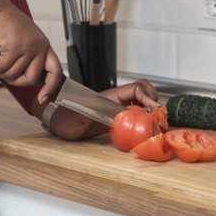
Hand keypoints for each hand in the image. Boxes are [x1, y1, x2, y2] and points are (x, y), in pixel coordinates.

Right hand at [0, 0, 62, 102]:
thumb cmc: (4, 23)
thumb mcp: (22, 40)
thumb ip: (27, 56)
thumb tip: (22, 77)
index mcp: (43, 45)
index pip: (56, 70)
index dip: (50, 87)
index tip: (42, 97)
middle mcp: (39, 45)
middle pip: (32, 78)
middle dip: (15, 81)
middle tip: (4, 75)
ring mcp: (28, 45)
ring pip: (14, 74)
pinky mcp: (15, 46)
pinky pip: (2, 68)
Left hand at [42, 79, 159, 139]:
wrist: (58, 120)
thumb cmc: (65, 116)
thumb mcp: (78, 113)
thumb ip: (93, 111)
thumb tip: (110, 114)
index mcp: (110, 96)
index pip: (135, 88)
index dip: (147, 96)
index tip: (153, 108)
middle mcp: (116, 100)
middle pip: (142, 89)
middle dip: (153, 98)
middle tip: (157, 114)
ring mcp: (116, 108)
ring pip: (140, 100)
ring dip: (150, 106)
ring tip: (154, 120)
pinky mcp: (115, 117)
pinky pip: (134, 112)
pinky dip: (143, 116)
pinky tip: (143, 127)